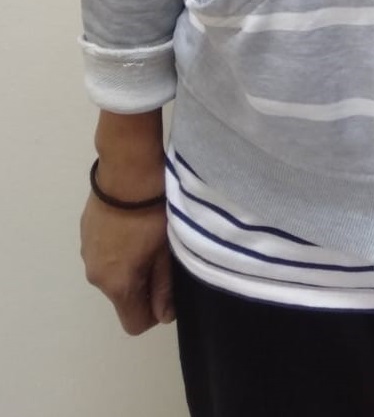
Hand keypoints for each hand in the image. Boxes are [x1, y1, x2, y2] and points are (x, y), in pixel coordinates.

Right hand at [80, 192, 173, 334]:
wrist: (127, 171)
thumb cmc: (152, 214)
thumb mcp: (166, 251)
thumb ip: (164, 288)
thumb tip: (163, 316)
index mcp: (117, 285)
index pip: (134, 324)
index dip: (154, 312)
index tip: (166, 288)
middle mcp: (95, 276)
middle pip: (122, 297)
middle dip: (141, 286)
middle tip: (159, 256)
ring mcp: (86, 253)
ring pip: (111, 274)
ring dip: (128, 265)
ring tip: (144, 236)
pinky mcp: (84, 232)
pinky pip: (103, 253)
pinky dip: (116, 248)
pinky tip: (129, 224)